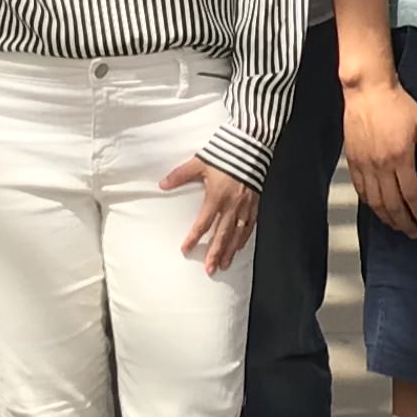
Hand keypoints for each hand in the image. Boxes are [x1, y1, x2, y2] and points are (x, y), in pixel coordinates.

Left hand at [162, 157, 259, 274]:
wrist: (250, 146)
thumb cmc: (223, 154)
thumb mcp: (199, 163)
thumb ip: (180, 175)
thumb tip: (161, 184)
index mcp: (216, 197)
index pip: (203, 223)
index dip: (194, 238)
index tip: (185, 250)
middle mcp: (231, 205)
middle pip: (222, 234)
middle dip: (215, 253)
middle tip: (209, 270)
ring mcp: (245, 206)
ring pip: (237, 234)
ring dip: (230, 251)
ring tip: (224, 265)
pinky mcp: (254, 203)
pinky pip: (249, 226)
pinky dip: (244, 239)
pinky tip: (239, 248)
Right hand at [342, 73, 416, 236]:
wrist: (368, 91)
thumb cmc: (397, 104)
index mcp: (400, 157)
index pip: (411, 195)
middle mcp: (380, 165)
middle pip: (392, 204)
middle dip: (403, 222)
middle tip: (412, 233)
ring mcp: (364, 164)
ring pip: (374, 201)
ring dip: (386, 218)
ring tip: (396, 226)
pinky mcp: (352, 160)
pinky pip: (360, 189)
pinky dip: (368, 203)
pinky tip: (376, 209)